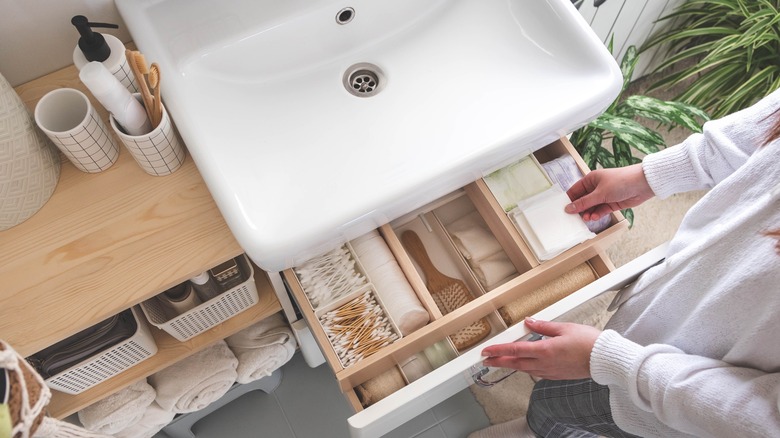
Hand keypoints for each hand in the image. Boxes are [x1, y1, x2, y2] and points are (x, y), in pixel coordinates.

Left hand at [480, 318, 600, 379]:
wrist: (604, 360)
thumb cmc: (589, 343)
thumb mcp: (565, 328)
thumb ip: (544, 326)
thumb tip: (529, 322)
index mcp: (545, 350)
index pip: (515, 351)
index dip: (498, 351)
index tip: (486, 351)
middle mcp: (545, 364)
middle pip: (515, 363)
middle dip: (498, 361)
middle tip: (485, 360)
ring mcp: (550, 371)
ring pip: (524, 369)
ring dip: (511, 365)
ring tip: (500, 362)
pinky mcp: (556, 375)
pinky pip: (536, 373)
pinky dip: (526, 368)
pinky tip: (524, 365)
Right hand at [564, 164, 654, 221]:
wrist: (643, 184)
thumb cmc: (620, 182)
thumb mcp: (600, 193)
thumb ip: (584, 203)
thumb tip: (568, 208)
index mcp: (591, 179)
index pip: (575, 190)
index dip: (570, 200)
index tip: (564, 210)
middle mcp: (596, 187)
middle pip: (583, 200)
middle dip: (579, 209)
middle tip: (573, 218)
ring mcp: (604, 196)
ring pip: (592, 207)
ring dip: (588, 213)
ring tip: (586, 219)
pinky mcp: (612, 203)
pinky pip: (601, 210)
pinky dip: (597, 214)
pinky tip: (594, 217)